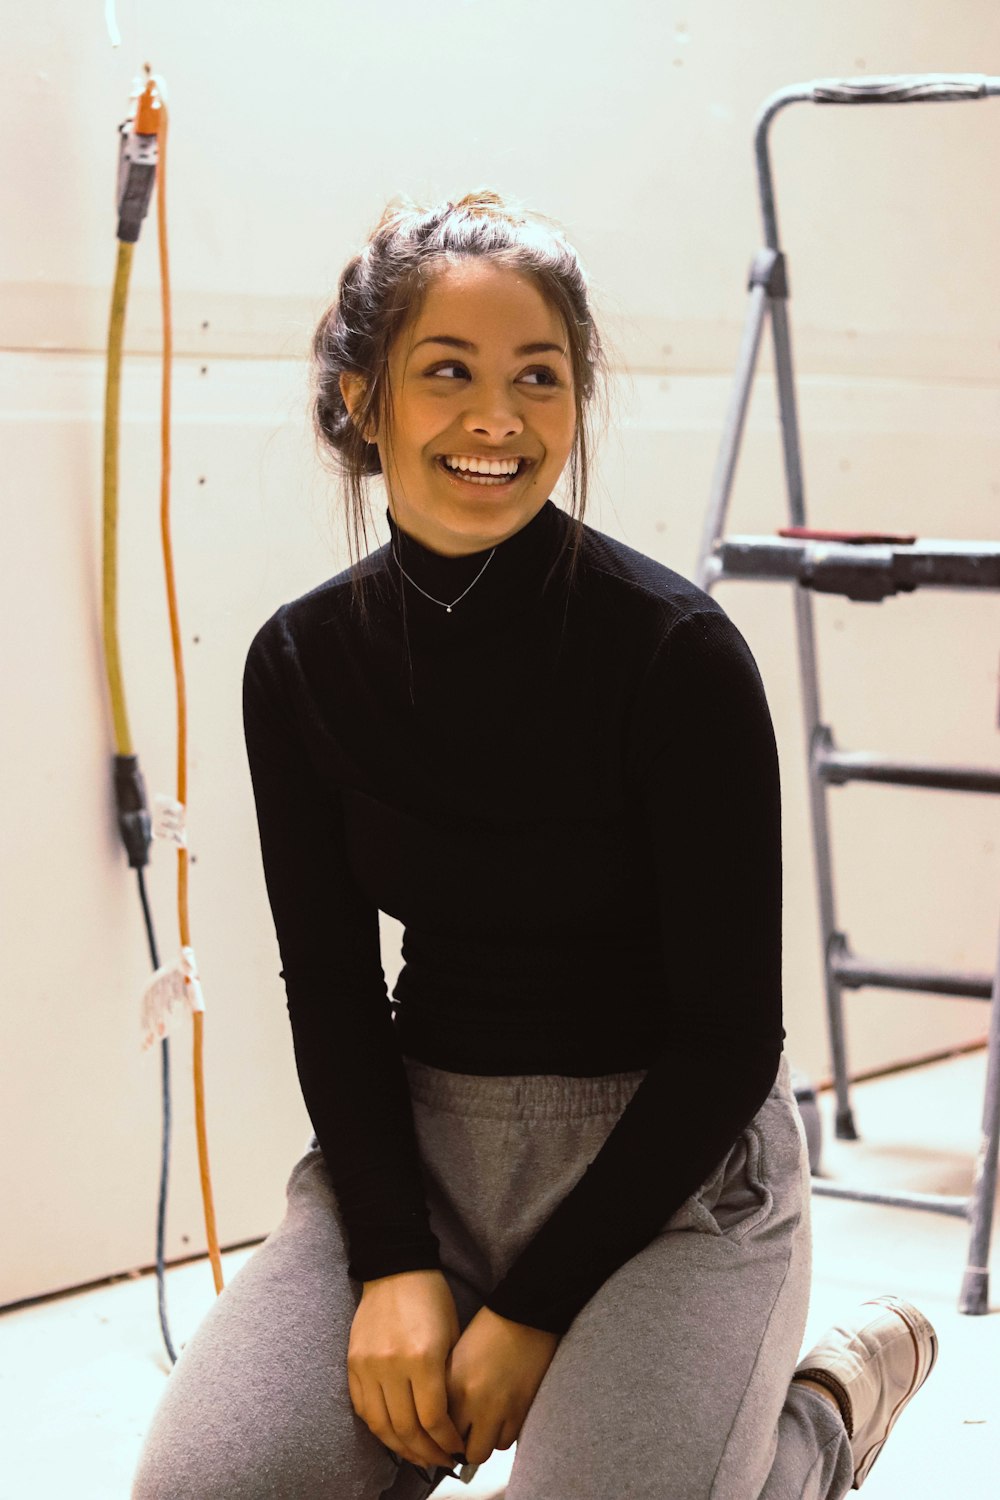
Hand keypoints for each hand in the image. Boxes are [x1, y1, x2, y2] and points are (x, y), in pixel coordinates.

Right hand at [347, 1270, 468, 1471]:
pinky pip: (362, 1408)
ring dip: (401, 1448)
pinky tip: (393, 1435)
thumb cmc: (431, 1299)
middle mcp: (392, 1365)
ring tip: (418, 1457)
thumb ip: (446, 1380)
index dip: (445, 1442)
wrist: (396, 1268)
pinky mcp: (353, 1363)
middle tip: (440, 1462)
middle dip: (426, 1453)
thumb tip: (448, 1423)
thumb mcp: (451, 1337)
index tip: (456, 1450)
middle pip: (406, 1428)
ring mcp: (368, 1365)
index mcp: (422, 1357)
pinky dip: (378, 1428)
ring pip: (381, 1425)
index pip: (432, 1418)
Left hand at [445, 1305, 559, 1465]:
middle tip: (463, 1437)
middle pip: (462, 1451)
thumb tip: (441, 1418)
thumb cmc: (488, 1328)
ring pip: (486, 1452)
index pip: (437, 1431)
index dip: (439, 1437)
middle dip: (461, 1448)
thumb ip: (446, 1388)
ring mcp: (499, 1409)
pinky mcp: (522, 1410)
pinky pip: (507, 1441)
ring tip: (484, 1425)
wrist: (524, 1315)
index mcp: (451, 1384)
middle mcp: (472, 1402)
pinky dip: (502, 1434)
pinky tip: (501, 1418)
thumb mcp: (454, 1354)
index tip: (441, 1437)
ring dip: (483, 1442)